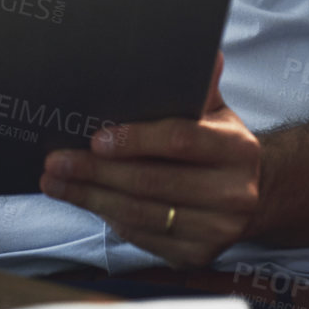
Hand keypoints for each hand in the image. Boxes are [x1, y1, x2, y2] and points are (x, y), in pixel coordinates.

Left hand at [38, 53, 261, 269]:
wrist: (253, 197)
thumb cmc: (218, 145)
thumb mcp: (216, 112)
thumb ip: (199, 85)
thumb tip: (202, 52)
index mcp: (236, 149)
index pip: (180, 140)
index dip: (135, 139)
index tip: (95, 138)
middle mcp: (232, 194)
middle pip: (151, 182)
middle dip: (95, 172)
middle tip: (56, 161)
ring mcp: (215, 230)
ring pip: (140, 214)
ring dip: (89, 197)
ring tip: (55, 181)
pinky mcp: (195, 256)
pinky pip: (141, 236)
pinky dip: (107, 218)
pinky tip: (83, 200)